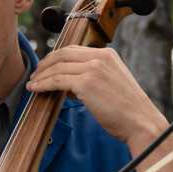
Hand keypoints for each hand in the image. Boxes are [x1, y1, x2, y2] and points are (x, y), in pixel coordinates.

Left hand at [26, 45, 167, 145]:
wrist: (140, 122)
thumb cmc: (126, 110)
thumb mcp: (110, 84)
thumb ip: (91, 78)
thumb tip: (67, 83)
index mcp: (107, 54)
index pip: (73, 50)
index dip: (55, 57)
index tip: (45, 67)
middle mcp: (100, 57)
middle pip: (62, 54)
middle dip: (45, 64)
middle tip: (35, 75)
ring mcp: (93, 69)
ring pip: (57, 67)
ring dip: (41, 76)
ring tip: (33, 84)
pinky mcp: (86, 83)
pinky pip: (57, 80)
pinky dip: (43, 84)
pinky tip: (36, 89)